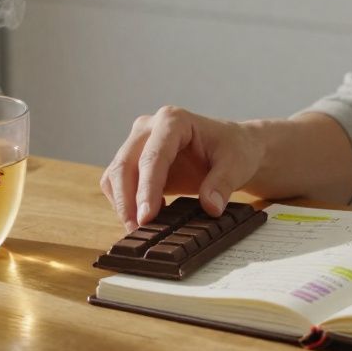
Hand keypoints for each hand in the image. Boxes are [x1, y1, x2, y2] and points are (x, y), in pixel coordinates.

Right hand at [99, 106, 263, 231]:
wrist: (233, 149)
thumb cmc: (234, 149)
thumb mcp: (236, 165)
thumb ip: (222, 184)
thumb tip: (210, 207)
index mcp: (173, 120)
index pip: (153, 156)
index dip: (147, 188)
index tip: (146, 217)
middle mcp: (150, 128)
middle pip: (124, 164)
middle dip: (127, 200)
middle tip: (138, 230)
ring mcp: (139, 143)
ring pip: (115, 175)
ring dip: (122, 204)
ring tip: (141, 229)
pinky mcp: (135, 162)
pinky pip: (118, 183)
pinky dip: (125, 203)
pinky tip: (148, 217)